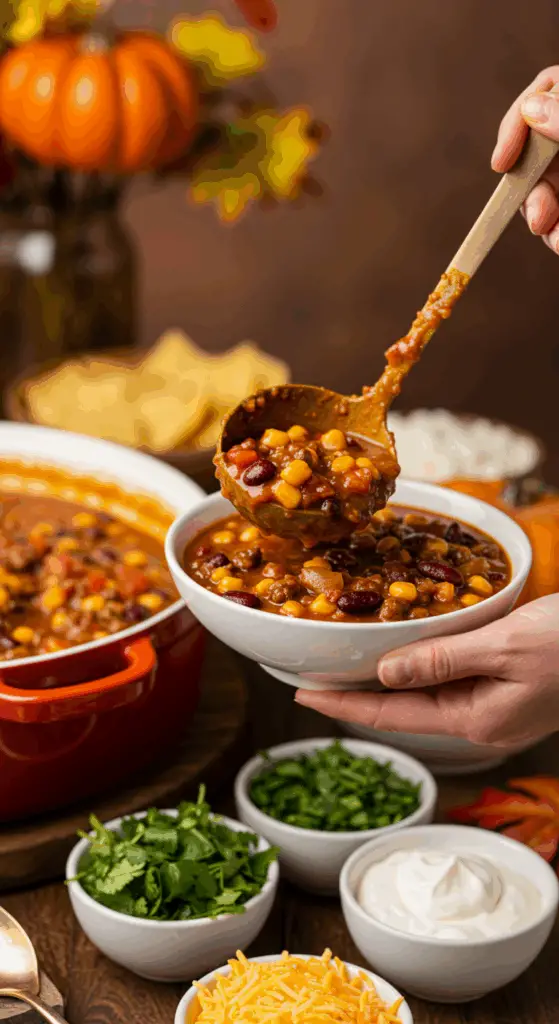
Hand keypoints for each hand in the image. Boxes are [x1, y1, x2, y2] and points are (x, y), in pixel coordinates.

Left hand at [295, 595, 558, 749]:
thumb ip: (442, 661)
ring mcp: (497, 711)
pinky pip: (450, 686)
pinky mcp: (509, 693)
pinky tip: (405, 657)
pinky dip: (420, 672)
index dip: (343, 704)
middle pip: (404, 711)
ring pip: (425, 699)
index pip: (393, 715)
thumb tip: (386, 673)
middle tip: (311, 677)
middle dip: (357, 696)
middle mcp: (483, 722)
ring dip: (386, 685)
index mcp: (477, 720)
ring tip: (345, 669)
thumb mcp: (504, 646)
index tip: (301, 693)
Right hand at [492, 66, 558, 252]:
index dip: (517, 124)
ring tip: (558, 239)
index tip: (501, 163)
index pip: (545, 92)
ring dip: (542, 218)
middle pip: (537, 151)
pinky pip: (557, 222)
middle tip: (538, 220)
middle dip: (529, 188)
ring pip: (544, 192)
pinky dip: (556, 235)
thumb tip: (534, 109)